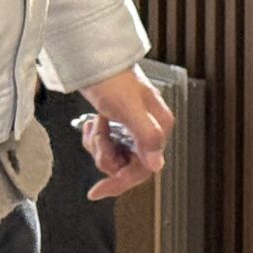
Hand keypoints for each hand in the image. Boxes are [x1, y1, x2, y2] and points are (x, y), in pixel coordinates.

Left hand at [78, 64, 174, 201]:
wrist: (95, 62)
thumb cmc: (113, 80)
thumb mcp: (128, 109)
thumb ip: (147, 136)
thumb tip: (157, 165)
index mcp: (159, 127)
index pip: (144, 169)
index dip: (120, 182)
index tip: (98, 190)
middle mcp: (149, 130)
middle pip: (127, 165)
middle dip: (106, 156)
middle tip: (97, 138)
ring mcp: (133, 129)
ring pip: (115, 157)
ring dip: (98, 145)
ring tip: (96, 124)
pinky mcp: (120, 126)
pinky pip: (107, 146)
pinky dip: (94, 137)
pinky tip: (93, 122)